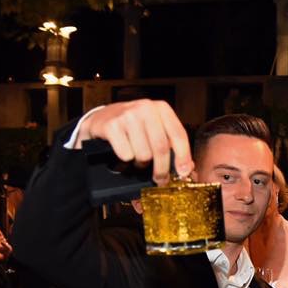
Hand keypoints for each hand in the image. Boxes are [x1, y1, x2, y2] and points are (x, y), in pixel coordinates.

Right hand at [73, 99, 193, 183]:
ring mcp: (128, 115)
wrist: (101, 119)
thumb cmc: (132, 126)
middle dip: (162, 169)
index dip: (183, 156)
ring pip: (144, 154)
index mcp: (161, 108)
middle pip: (161, 148)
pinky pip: (126, 154)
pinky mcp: (112, 125)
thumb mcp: (154, 128)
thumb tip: (186, 168)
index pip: (178, 134)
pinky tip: (124, 152)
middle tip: (160, 179)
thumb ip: (171, 143)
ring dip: (141, 163)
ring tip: (137, 157)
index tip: (183, 172)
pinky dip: (126, 159)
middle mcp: (146, 108)